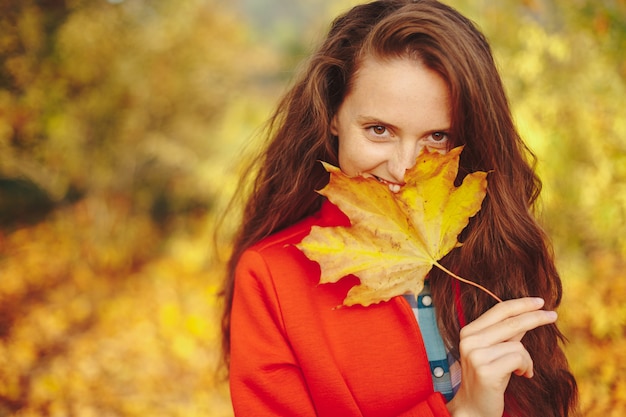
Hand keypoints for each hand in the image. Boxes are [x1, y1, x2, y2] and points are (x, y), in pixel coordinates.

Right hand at [446, 297, 557, 416]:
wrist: (474, 408)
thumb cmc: (489, 378)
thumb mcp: (496, 351)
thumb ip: (508, 333)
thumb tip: (528, 315)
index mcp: (469, 332)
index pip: (498, 310)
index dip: (521, 304)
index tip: (540, 301)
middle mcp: (469, 340)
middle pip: (510, 322)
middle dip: (535, 318)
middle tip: (553, 316)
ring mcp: (475, 355)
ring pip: (518, 344)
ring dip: (527, 359)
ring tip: (523, 370)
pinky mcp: (486, 371)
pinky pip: (519, 359)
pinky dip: (526, 367)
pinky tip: (522, 375)